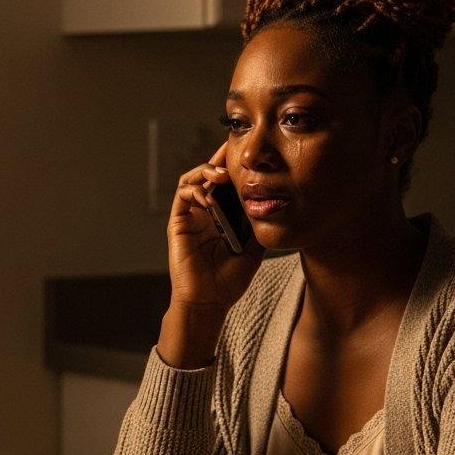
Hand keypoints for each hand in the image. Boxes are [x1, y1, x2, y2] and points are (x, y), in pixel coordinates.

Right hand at [167, 142, 263, 308]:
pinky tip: (210, 196)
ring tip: (221, 173)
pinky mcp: (177, 223)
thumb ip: (259, 226)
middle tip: (233, 152)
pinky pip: (182, 196)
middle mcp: (203, 213)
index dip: (233, 167)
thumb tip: (276, 206)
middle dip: (219, 160)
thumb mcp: (253, 249)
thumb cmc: (229, 281)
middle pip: (208, 176)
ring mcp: (189, 217)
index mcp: (220, 216)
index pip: (225, 184)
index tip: (248, 154)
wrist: (210, 302)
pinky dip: (195, 190)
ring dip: (205, 172)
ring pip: (191, 180)